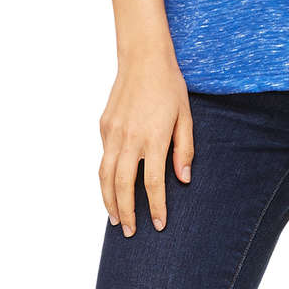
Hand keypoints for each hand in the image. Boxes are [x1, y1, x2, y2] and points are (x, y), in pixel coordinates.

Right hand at [99, 47, 193, 234]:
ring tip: (115, 217)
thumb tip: (183, 179)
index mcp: (153, 138)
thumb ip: (184, 149)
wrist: (143, 58)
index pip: (152, 184)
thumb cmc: (169, 85)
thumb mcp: (185, 116)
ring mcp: (113, 132)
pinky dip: (105, 175)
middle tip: (131, 230)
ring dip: (108, 200)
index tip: (159, 224)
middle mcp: (130, 138)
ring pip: (105, 175)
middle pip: (123, 185)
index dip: (155, 207)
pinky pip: (103, 156)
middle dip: (127, 212)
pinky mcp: (104, 125)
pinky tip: (112, 184)